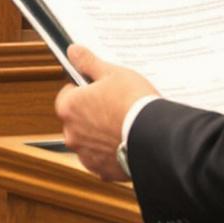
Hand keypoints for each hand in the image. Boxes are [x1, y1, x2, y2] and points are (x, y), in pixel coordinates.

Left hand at [54, 44, 157, 184]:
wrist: (155, 137)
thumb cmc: (133, 102)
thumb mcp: (112, 73)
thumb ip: (88, 63)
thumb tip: (73, 51)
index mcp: (68, 108)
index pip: (68, 96)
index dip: (85, 91)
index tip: (100, 90)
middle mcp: (71, 134)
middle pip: (78, 120)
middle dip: (92, 114)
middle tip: (115, 107)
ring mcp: (86, 155)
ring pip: (90, 142)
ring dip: (100, 136)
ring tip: (123, 126)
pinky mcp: (102, 171)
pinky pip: (103, 160)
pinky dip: (111, 153)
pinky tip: (127, 143)